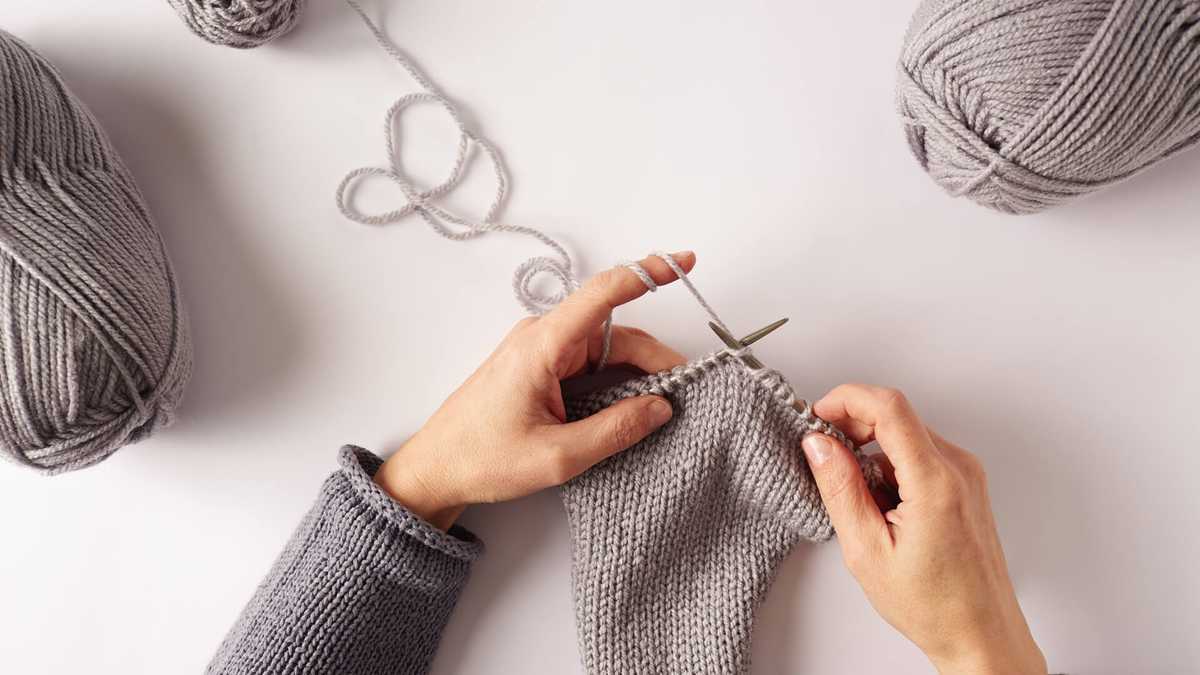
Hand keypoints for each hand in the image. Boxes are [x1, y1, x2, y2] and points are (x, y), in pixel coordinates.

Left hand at [374, 252, 694, 529]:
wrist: (435, 470)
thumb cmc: (483, 460)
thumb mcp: (557, 456)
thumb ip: (615, 430)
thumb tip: (662, 407)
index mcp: (542, 345)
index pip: (603, 293)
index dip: (648, 273)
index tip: (685, 261)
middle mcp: (543, 338)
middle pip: (615, 331)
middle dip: (655, 356)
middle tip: (687, 390)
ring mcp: (541, 352)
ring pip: (606, 350)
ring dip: (637, 372)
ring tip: (666, 403)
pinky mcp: (540, 370)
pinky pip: (590, 365)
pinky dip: (617, 380)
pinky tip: (634, 405)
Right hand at [801, 385, 1045, 673]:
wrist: (981, 634)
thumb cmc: (932, 605)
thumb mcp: (867, 551)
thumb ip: (840, 489)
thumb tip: (818, 444)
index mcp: (936, 482)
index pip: (890, 407)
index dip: (846, 399)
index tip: (817, 414)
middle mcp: (958, 468)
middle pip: (897, 415)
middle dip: (853, 424)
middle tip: (822, 451)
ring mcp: (966, 474)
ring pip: (905, 434)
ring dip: (870, 449)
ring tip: (854, 494)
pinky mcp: (965, 483)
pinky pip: (919, 453)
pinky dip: (889, 464)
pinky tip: (878, 501)